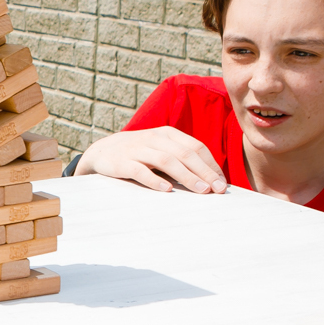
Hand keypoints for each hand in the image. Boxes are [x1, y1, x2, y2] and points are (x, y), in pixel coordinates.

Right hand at [73, 126, 227, 193]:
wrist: (101, 152)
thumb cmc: (138, 154)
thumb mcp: (160, 149)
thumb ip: (180, 159)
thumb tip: (210, 180)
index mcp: (167, 134)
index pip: (196, 147)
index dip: (211, 165)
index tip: (222, 183)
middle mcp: (154, 138)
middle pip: (185, 154)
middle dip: (204, 172)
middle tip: (218, 189)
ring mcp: (137, 149)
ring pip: (167, 161)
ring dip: (187, 176)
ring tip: (201, 190)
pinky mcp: (121, 162)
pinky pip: (140, 171)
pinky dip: (154, 180)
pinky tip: (167, 190)